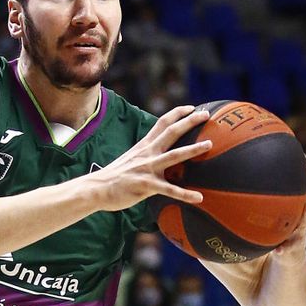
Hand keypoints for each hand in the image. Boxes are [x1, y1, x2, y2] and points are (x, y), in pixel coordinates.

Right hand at [88, 106, 210, 211]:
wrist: (96, 188)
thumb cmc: (114, 177)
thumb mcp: (131, 160)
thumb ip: (146, 156)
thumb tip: (157, 157)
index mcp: (144, 146)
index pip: (162, 123)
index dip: (178, 113)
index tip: (192, 107)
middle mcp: (147, 153)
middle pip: (171, 132)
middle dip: (189, 121)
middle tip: (206, 114)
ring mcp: (147, 168)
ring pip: (174, 155)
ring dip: (193, 149)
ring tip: (209, 144)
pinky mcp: (146, 185)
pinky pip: (170, 190)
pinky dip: (185, 194)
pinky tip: (199, 198)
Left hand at [274, 164, 305, 258]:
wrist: (289, 256)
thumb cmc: (282, 229)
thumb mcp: (279, 213)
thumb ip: (271, 197)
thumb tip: (249, 174)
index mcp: (300, 207)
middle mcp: (303, 218)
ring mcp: (300, 233)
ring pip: (304, 223)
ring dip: (305, 216)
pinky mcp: (293, 248)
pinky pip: (289, 248)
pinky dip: (284, 248)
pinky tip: (278, 250)